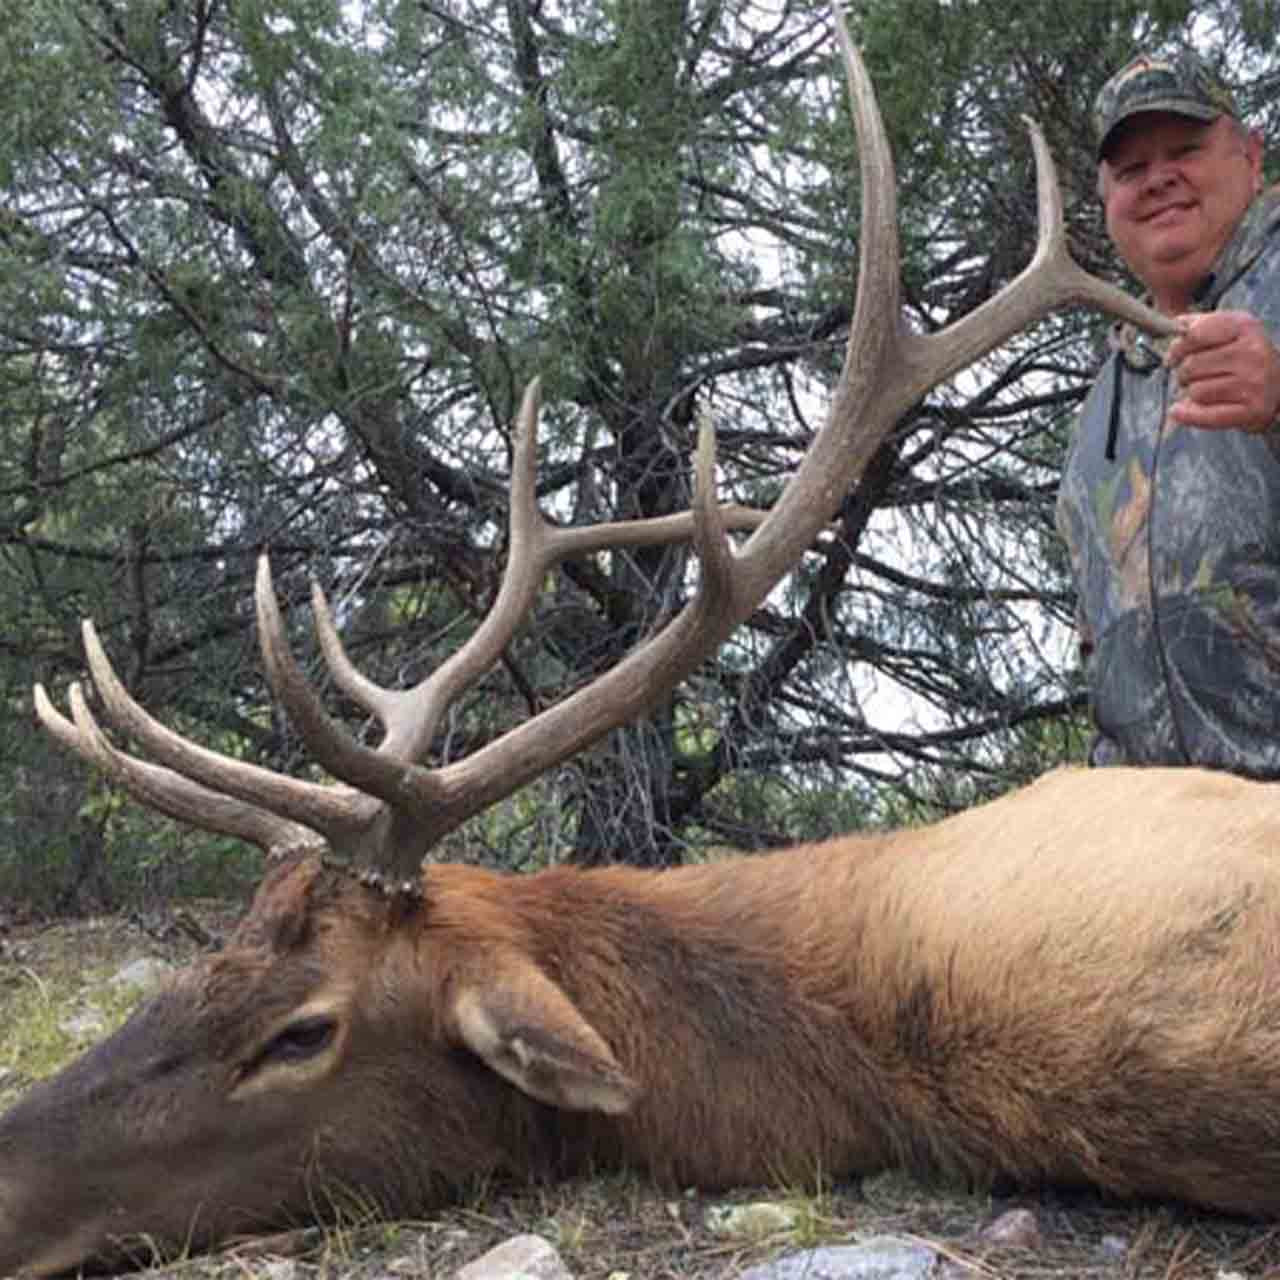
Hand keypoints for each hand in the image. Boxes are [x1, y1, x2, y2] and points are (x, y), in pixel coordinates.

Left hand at [1166, 310, 1279, 432]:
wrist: (1279, 385)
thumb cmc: (1246, 357)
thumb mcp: (1230, 331)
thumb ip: (1200, 325)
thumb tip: (1175, 325)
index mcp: (1245, 327)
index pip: (1195, 335)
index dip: (1177, 349)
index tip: (1173, 357)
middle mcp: (1253, 352)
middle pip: (1191, 366)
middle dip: (1185, 373)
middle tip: (1193, 377)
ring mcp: (1254, 383)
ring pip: (1195, 391)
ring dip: (1193, 393)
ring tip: (1207, 390)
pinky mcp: (1252, 410)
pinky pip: (1203, 415)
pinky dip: (1187, 414)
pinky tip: (1179, 411)